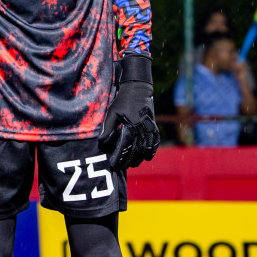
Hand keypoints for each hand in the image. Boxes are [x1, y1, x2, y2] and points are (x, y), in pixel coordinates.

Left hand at [99, 54, 158, 170]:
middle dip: (130, 160)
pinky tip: (148, 156)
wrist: (138, 89)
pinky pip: (155, 141)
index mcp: (131, 126)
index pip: (126, 146)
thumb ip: (107, 128)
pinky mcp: (154, 126)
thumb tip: (101, 142)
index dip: (120, 157)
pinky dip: (152, 150)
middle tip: (122, 167)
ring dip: (141, 157)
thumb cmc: (122, 101)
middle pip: (137, 150)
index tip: (114, 164)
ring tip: (133, 164)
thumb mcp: (111, 113)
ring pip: (147, 148)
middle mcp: (142, 128)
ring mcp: (150, 127)